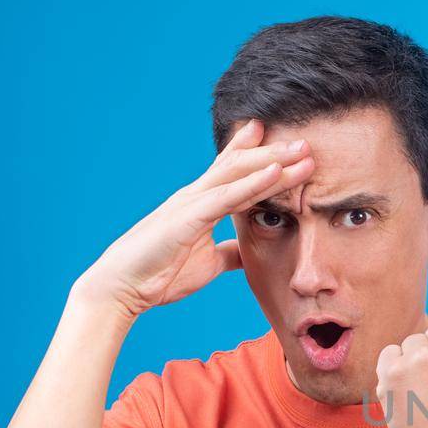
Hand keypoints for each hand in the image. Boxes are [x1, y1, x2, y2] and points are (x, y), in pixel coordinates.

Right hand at [74, 119, 314, 317]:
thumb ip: (228, 253)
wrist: (123, 288)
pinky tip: (275, 172)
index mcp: (200, 204)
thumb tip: (247, 253)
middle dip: (274, 152)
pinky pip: (227, 197)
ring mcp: (191, 203)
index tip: (280, 138)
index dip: (255, 152)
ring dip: (273, 162)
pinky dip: (253, 184)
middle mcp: (196, 195)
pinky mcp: (188, 218)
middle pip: (241, 165)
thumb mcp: (208, 263)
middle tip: (305, 141)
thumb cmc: (159, 274)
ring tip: (303, 151)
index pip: (232, 171)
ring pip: (238, 174)